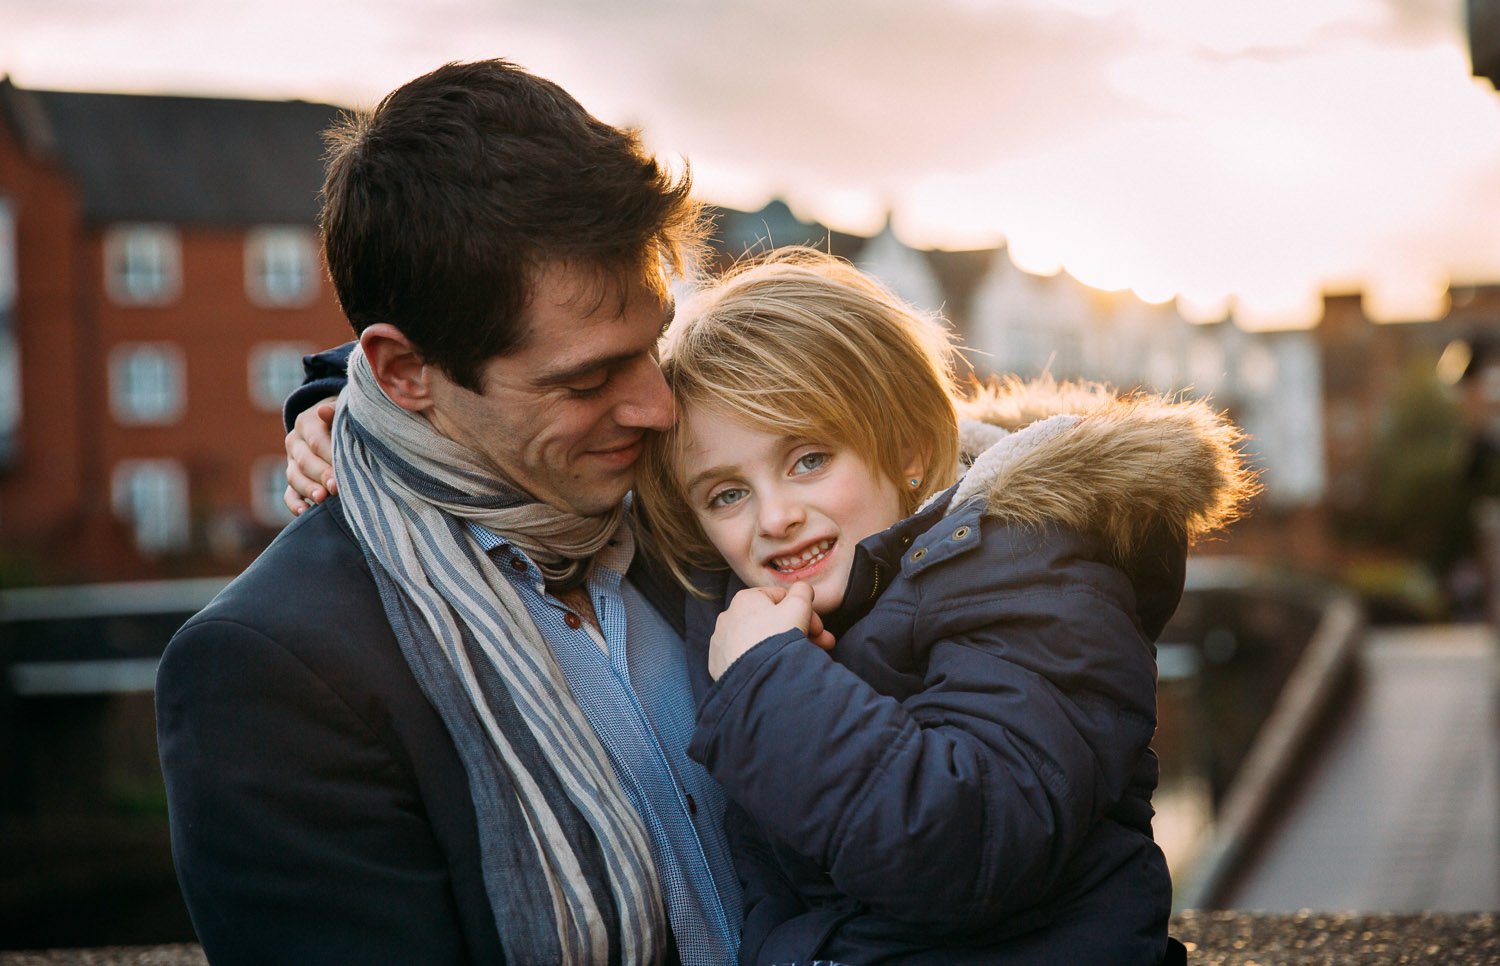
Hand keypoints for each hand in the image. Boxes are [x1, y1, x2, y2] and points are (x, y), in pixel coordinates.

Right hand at [283, 397, 338, 514]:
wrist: (332, 422)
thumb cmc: (344, 418)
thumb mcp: (341, 410)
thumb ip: (335, 413)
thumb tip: (323, 410)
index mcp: (306, 423)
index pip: (316, 440)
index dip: (328, 454)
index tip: (343, 468)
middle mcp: (295, 443)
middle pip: (305, 461)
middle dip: (321, 475)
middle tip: (336, 488)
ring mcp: (292, 462)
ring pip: (295, 477)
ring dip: (308, 489)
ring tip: (321, 499)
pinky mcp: (293, 479)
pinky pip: (289, 493)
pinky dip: (294, 504)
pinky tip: (304, 512)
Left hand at [708, 582, 835, 680]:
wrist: (759, 678)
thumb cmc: (778, 637)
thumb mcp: (799, 606)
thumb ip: (802, 591)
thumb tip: (802, 589)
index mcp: (745, 599)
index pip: (781, 599)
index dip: (806, 613)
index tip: (819, 630)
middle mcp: (728, 617)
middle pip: (771, 621)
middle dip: (798, 631)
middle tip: (820, 645)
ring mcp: (721, 642)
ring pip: (759, 640)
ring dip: (781, 646)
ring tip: (799, 659)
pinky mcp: (719, 664)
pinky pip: (746, 658)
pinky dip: (760, 661)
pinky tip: (776, 668)